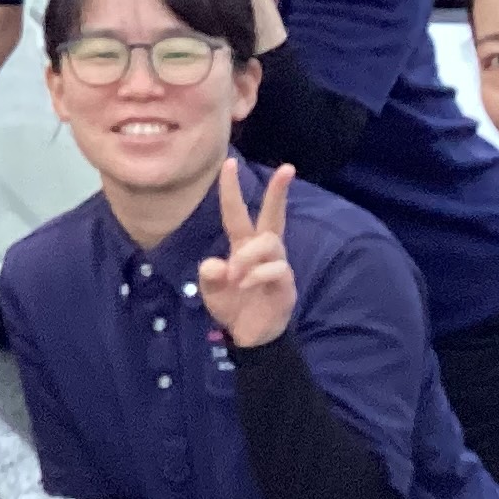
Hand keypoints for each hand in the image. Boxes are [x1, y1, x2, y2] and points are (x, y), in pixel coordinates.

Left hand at [198, 161, 298, 348]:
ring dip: (249, 255)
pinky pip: (276, 268)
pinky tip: (246, 285)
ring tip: (235, 275)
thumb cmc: (232, 305)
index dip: (231, 189)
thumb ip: (209, 276)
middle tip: (288, 168)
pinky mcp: (285, 284)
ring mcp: (277, 266)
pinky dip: (257, 274)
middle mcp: (262, 251)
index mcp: (242, 246)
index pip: (236, 213)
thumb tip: (215, 264)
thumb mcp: (211, 291)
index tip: (228, 163)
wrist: (249, 336)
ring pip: (269, 242)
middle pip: (273, 216)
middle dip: (279, 192)